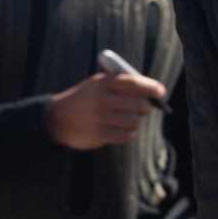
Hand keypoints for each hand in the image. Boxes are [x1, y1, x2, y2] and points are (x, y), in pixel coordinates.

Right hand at [46, 71, 165, 150]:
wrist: (56, 119)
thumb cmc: (85, 100)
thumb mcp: (97, 86)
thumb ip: (120, 87)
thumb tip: (149, 93)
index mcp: (102, 83)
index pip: (133, 83)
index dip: (151, 87)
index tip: (161, 92)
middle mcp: (100, 100)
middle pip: (138, 104)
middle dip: (146, 107)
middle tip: (144, 109)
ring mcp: (99, 118)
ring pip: (133, 121)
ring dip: (136, 121)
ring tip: (129, 120)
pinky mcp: (97, 135)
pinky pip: (125, 136)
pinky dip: (130, 134)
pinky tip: (125, 131)